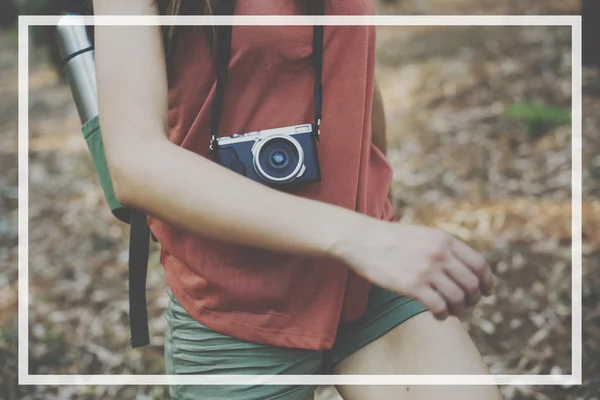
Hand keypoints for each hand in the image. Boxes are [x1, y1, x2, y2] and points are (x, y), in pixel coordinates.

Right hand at [330, 220, 494, 319]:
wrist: (363, 240)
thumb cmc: (392, 239)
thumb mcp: (423, 235)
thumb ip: (444, 248)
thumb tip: (465, 267)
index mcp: (445, 240)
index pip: (479, 265)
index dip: (488, 282)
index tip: (486, 292)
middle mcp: (439, 254)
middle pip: (472, 284)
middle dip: (473, 298)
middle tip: (467, 304)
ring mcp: (426, 270)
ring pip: (458, 298)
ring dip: (458, 308)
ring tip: (451, 310)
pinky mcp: (412, 286)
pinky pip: (439, 307)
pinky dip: (443, 315)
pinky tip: (438, 314)